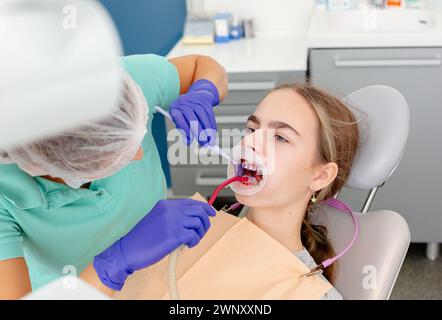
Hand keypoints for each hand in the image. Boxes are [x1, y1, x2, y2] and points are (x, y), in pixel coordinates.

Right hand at [93, 199, 215, 289]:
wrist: (128, 250)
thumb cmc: (142, 238)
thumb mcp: (157, 220)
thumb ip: (173, 217)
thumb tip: (192, 220)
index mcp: (166, 205)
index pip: (192, 202)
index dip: (205, 208)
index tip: (211, 213)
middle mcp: (170, 210)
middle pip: (200, 210)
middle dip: (206, 222)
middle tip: (202, 232)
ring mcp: (173, 221)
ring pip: (199, 223)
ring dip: (200, 234)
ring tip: (191, 241)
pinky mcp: (174, 235)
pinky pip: (194, 235)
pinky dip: (194, 242)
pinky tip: (187, 246)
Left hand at [169, 79, 219, 145]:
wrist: (197, 95)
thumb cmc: (186, 112)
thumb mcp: (181, 118)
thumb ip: (183, 130)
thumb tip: (187, 142)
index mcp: (175, 108)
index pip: (179, 120)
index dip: (185, 132)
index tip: (190, 142)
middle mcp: (185, 103)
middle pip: (193, 120)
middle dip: (199, 133)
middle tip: (203, 144)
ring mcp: (196, 102)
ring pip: (203, 118)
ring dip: (208, 131)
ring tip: (210, 141)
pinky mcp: (205, 102)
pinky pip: (210, 116)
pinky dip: (212, 126)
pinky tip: (213, 134)